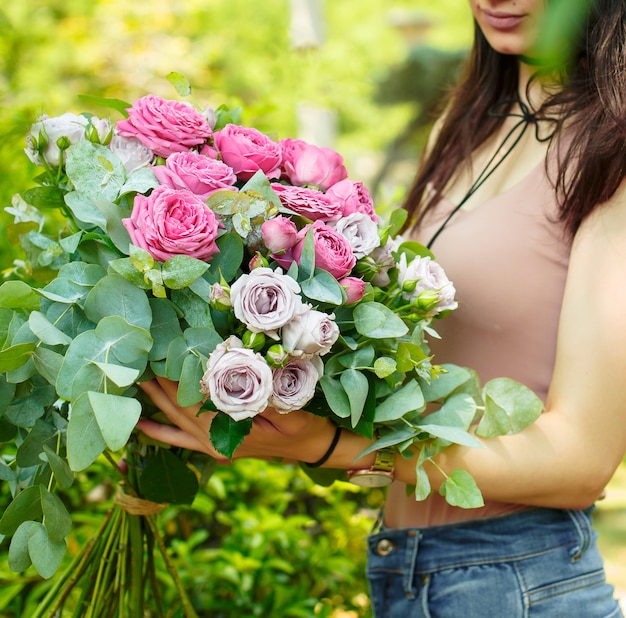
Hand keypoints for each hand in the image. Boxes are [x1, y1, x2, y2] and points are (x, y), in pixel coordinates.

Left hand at [137, 377, 338, 463]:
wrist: (313, 448)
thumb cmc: (306, 427)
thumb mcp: (291, 410)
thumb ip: (263, 398)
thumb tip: (234, 377)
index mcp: (233, 432)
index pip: (196, 402)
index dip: (177, 379)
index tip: (161, 355)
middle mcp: (216, 443)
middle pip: (178, 410)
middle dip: (158, 385)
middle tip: (138, 360)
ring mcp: (213, 447)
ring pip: (174, 423)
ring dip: (154, 402)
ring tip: (133, 381)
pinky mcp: (214, 447)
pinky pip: (180, 440)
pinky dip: (159, 431)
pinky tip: (140, 423)